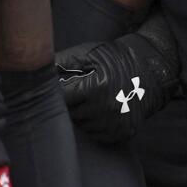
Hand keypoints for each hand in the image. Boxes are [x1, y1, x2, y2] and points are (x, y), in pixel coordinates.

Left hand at [57, 30, 181, 144]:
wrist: (152, 70)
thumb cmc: (116, 58)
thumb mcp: (89, 52)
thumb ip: (61, 61)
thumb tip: (34, 70)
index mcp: (96, 88)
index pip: (60, 99)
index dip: (56, 92)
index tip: (56, 87)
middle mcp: (106, 110)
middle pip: (69, 115)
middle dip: (69, 103)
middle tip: (80, 89)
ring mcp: (115, 124)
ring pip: (81, 126)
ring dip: (81, 115)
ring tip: (93, 98)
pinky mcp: (122, 134)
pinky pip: (96, 135)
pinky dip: (94, 124)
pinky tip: (102, 109)